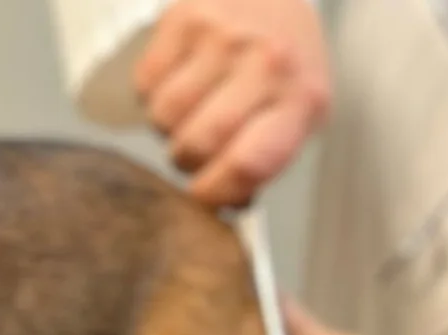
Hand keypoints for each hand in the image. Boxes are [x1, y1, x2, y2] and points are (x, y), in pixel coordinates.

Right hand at [135, 0, 332, 207]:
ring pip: (164, 116)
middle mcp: (266, 65)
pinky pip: (146, 82)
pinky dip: (153, 92)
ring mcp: (222, 39)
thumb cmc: (288, 61)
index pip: (248, 163)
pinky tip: (179, 80)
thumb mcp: (299, 111)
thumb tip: (223, 203)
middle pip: (197, 143)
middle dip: (187, 160)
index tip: (202, 198)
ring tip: (190, 110)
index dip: (214, 192)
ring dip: (168, 126)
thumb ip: (266, 157)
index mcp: (301, 99)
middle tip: (196, 149)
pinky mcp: (184, 19)